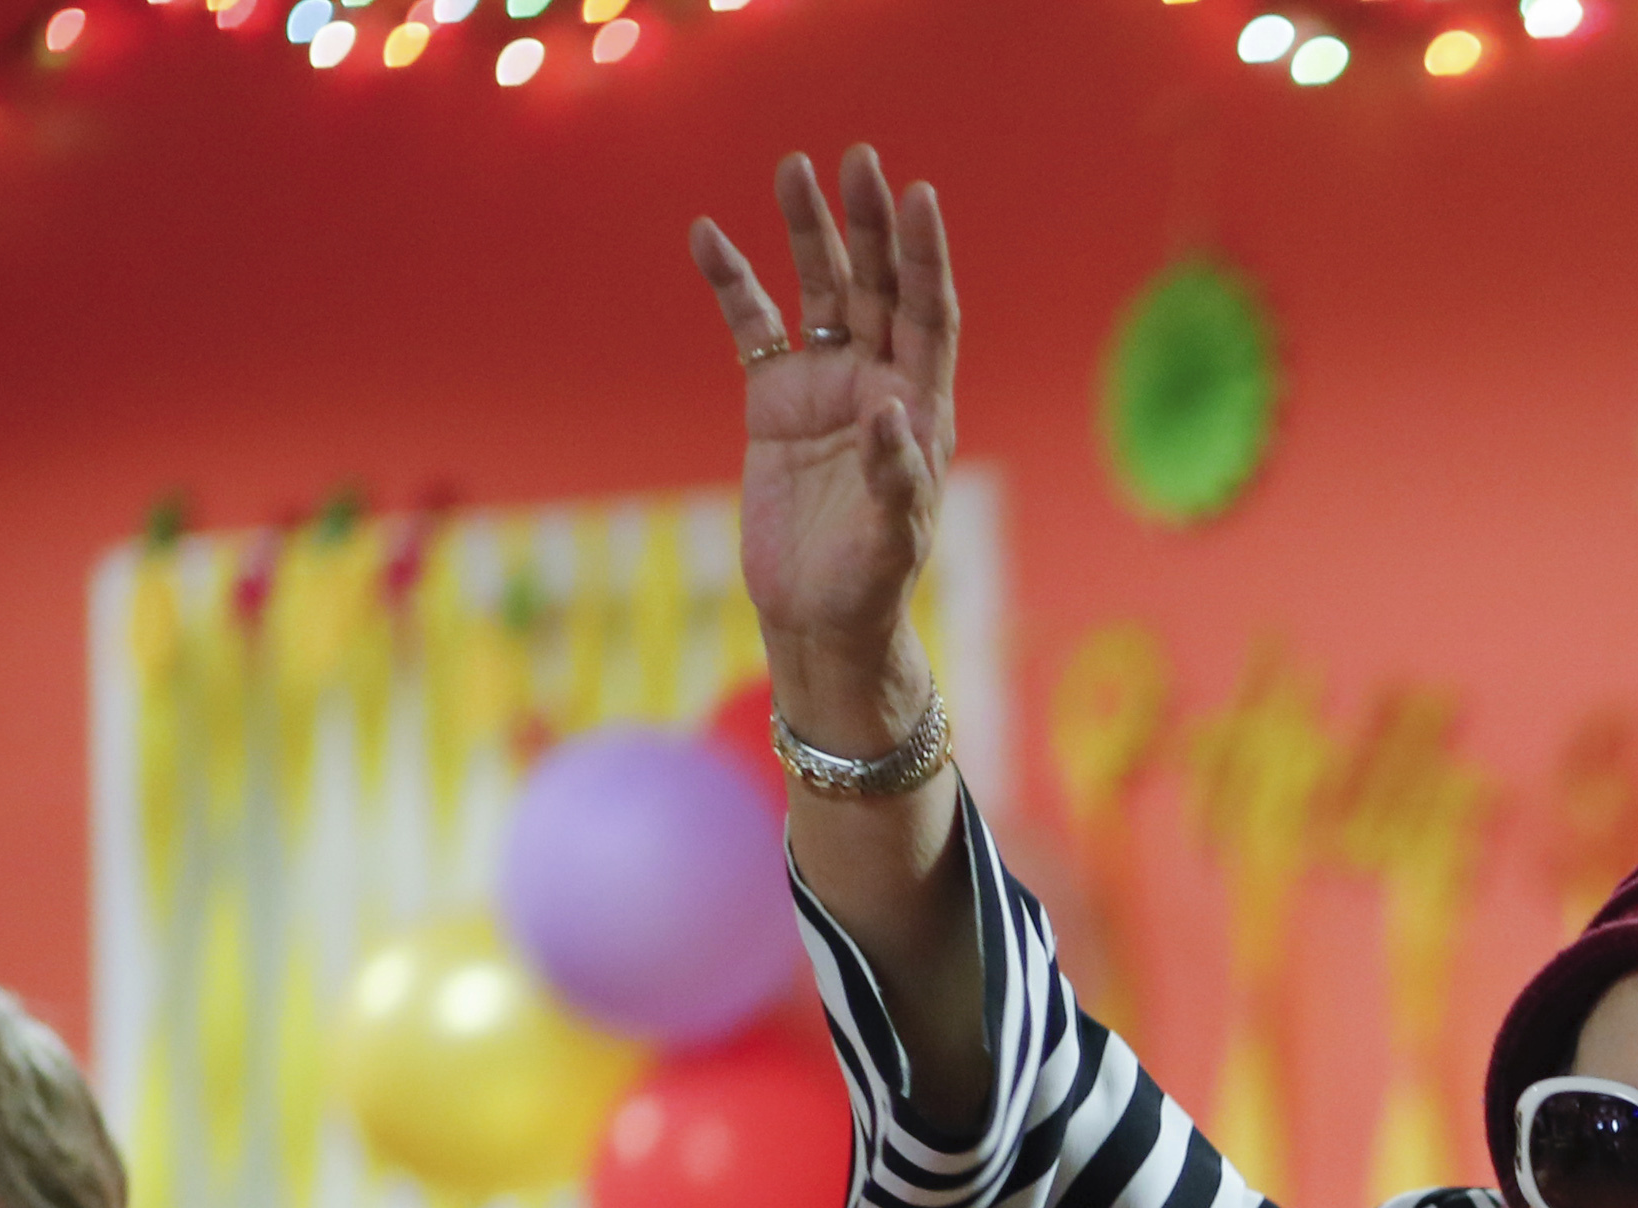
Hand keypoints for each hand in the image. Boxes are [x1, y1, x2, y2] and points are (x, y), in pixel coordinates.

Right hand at [689, 147, 955, 726]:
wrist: (817, 617)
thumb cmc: (871, 585)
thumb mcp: (894, 539)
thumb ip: (897, 476)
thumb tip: (888, 410)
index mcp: (920, 405)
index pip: (929, 312)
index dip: (924, 256)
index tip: (918, 195)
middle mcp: (877, 381)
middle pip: (877, 284)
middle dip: (869, 224)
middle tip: (857, 159)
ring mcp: (824, 384)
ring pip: (818, 291)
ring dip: (807, 232)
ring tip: (793, 169)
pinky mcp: (773, 400)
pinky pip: (751, 327)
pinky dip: (731, 283)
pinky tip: (707, 235)